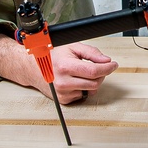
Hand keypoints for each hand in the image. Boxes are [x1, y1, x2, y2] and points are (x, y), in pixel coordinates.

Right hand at [0, 36, 118, 103]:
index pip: (94, 71)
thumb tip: (106, 61)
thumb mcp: (72, 47)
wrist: (33, 68)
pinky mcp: (63, 100)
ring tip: (83, 72)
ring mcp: (63, 93)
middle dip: (101, 74)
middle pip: (95, 82)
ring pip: (90, 90)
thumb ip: (91, 53)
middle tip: (99, 66)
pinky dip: (83, 88)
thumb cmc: (52, 55)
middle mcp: (64, 82)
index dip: (108, 68)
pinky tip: (75, 80)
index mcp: (66, 66)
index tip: (114, 65)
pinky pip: (82, 95)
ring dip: (93, 81)